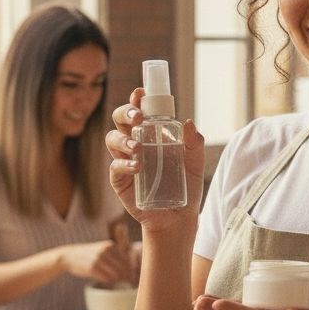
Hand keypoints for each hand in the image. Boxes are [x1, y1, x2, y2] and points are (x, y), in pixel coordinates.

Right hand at [60, 240, 134, 283]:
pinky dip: (108, 281)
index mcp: (110, 245)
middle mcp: (105, 251)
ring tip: (117, 281)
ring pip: (116, 274)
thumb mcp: (104, 249)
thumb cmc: (90, 255)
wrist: (70, 256)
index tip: (132, 277)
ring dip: (118, 280)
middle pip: (123, 268)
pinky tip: (106, 280)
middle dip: (127, 277)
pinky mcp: (92, 268)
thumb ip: (117, 255)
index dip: (132, 270)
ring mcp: (98, 259)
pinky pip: (107, 279)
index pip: (128, 260)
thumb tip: (133, 268)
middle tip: (128, 283)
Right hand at [105, 88, 204, 231]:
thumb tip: (189, 122)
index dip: (137, 99)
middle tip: (138, 117)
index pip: (141, 111)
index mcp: (152, 134)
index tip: (141, 92)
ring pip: (112, 139)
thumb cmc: (186, 186)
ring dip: (123, 139)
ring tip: (138, 148)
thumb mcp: (195, 164)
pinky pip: (115, 167)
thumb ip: (194, 144)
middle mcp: (135, 143)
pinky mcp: (120, 180)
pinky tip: (137, 166)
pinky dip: (124, 164)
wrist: (178, 217)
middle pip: (120, 119)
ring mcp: (125, 160)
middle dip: (125, 112)